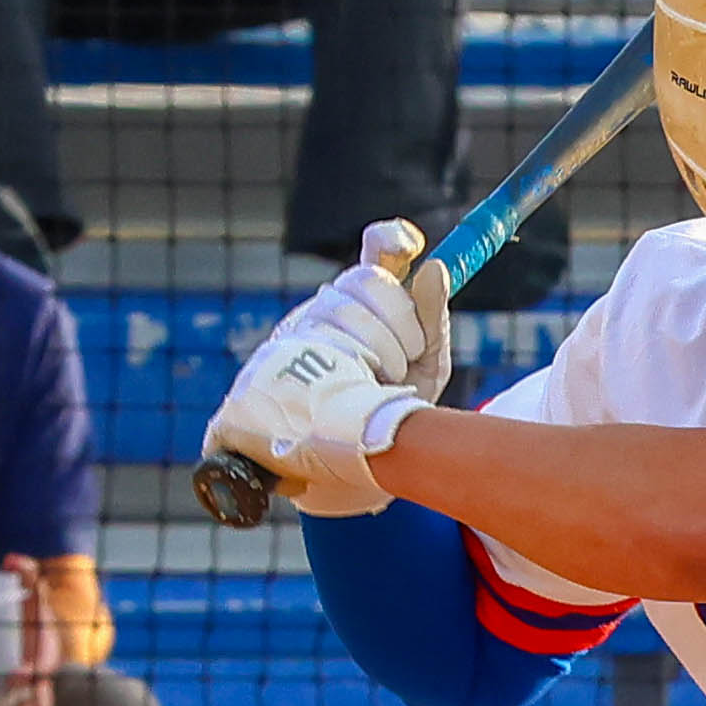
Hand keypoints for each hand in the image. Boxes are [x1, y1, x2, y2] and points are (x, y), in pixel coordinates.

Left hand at [0, 556, 61, 705]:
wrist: (39, 633)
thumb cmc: (32, 612)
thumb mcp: (32, 590)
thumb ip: (26, 572)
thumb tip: (12, 559)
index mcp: (47, 653)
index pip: (44, 669)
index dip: (30, 674)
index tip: (12, 676)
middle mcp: (41, 680)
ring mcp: (28, 695)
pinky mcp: (13, 702)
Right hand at [204, 225, 436, 514]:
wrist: (347, 463)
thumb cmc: (387, 409)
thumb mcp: (423, 367)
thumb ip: (432, 319)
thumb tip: (435, 267)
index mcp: (360, 303)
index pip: (375, 256)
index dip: (391, 242)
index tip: (412, 246)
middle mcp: (325, 308)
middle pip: (367, 283)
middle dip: (399, 327)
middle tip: (397, 367)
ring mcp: (295, 331)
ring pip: (345, 310)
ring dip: (377, 354)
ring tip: (372, 386)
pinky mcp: (270, 360)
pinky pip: (312, 342)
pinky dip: (341, 368)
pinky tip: (344, 391)